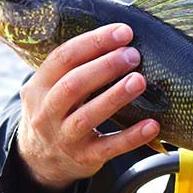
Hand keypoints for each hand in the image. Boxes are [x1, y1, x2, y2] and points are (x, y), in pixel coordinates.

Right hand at [15, 23, 158, 189]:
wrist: (40, 160)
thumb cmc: (57, 111)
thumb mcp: (51, 88)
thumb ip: (75, 67)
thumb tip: (120, 37)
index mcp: (39, 86)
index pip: (62, 58)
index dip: (93, 42)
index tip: (123, 32)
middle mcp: (46, 112)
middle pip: (73, 85)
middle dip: (104, 67)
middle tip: (133, 55)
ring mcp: (64, 137)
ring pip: (87, 116)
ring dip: (115, 96)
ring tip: (139, 80)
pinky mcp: (83, 158)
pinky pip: (109, 148)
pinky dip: (132, 137)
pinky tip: (152, 125)